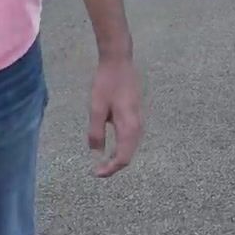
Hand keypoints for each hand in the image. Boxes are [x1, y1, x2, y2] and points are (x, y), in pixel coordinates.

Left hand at [88, 56, 143, 176]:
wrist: (119, 62)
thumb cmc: (106, 83)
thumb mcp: (96, 108)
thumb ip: (96, 132)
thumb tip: (97, 153)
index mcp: (129, 126)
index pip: (123, 158)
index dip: (110, 169)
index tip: (96, 173)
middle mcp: (137, 126)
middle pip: (129, 155)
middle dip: (114, 166)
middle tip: (97, 170)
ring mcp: (138, 120)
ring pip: (131, 147)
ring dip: (118, 157)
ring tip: (103, 162)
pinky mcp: (136, 115)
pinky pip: (131, 138)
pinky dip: (122, 147)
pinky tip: (111, 146)